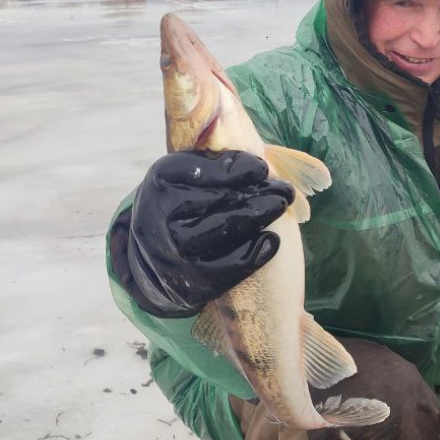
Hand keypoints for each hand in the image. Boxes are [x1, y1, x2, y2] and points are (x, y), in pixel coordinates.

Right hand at [123, 150, 293, 316]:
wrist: (154, 256)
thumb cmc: (180, 204)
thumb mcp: (183, 176)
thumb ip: (213, 162)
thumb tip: (258, 160)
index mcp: (162, 180)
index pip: (202, 171)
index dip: (237, 169)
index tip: (263, 169)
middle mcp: (162, 214)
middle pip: (218, 199)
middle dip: (258, 192)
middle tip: (285, 190)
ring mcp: (175, 249)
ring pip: (224, 228)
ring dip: (260, 216)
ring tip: (281, 205)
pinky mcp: (190, 279)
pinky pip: (229, 265)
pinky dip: (255, 253)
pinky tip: (272, 241)